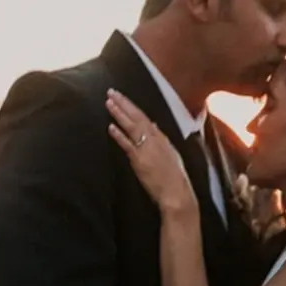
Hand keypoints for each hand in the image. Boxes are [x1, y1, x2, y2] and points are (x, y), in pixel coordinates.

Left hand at [106, 90, 195, 214]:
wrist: (176, 193)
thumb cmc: (175, 178)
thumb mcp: (171, 154)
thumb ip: (161, 140)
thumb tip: (154, 127)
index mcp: (162, 138)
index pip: (145, 117)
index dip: (132, 106)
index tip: (122, 97)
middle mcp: (155, 139)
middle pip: (137, 116)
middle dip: (124, 103)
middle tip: (111, 92)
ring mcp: (147, 148)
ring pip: (132, 126)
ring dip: (120, 113)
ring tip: (108, 102)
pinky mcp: (140, 160)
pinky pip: (128, 145)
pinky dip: (119, 135)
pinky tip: (110, 126)